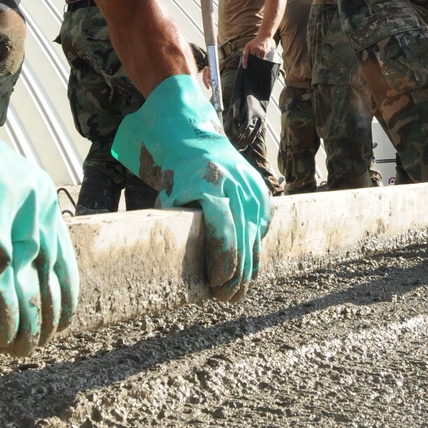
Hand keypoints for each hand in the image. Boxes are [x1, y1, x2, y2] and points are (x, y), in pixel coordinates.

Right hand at [0, 0, 77, 350]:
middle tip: (44, 341)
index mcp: (39, 191)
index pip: (62, 250)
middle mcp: (38, 203)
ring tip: (20, 348)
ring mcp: (18, 214)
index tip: (62, 316)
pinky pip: (4, 282)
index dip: (64, 288)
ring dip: (27, 323)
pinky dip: (3, 313)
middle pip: (53, 271)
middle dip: (50, 312)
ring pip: (31, 283)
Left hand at [112, 75, 270, 301]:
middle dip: (235, 276)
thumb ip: (174, 224)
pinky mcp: (260, 189)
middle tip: (226, 298)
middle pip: (243, 242)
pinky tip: (246, 266)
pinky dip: (254, 246)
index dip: (222, 268)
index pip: (224, 237)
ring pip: (256, 237)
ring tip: (237, 291)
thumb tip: (178, 266)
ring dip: (248, 268)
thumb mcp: (165, 193)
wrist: (190, 128)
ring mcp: (252, 186)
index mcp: (211, 187)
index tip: (215, 288)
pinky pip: (261, 225)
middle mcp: (236, 186)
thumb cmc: (170, 166)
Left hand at [241, 36, 274, 64]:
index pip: (245, 56)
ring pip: (258, 58)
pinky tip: (262, 51)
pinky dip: (262, 56)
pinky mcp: (264, 51)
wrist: (264, 36)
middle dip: (253, 59)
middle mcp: (253, 48)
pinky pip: (262, 57)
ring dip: (258, 57)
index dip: (244, 62)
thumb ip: (247, 51)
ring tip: (259, 51)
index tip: (245, 67)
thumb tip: (246, 60)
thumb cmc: (256, 42)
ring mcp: (259, 50)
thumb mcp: (249, 45)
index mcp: (248, 47)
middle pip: (252, 58)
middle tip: (256, 55)